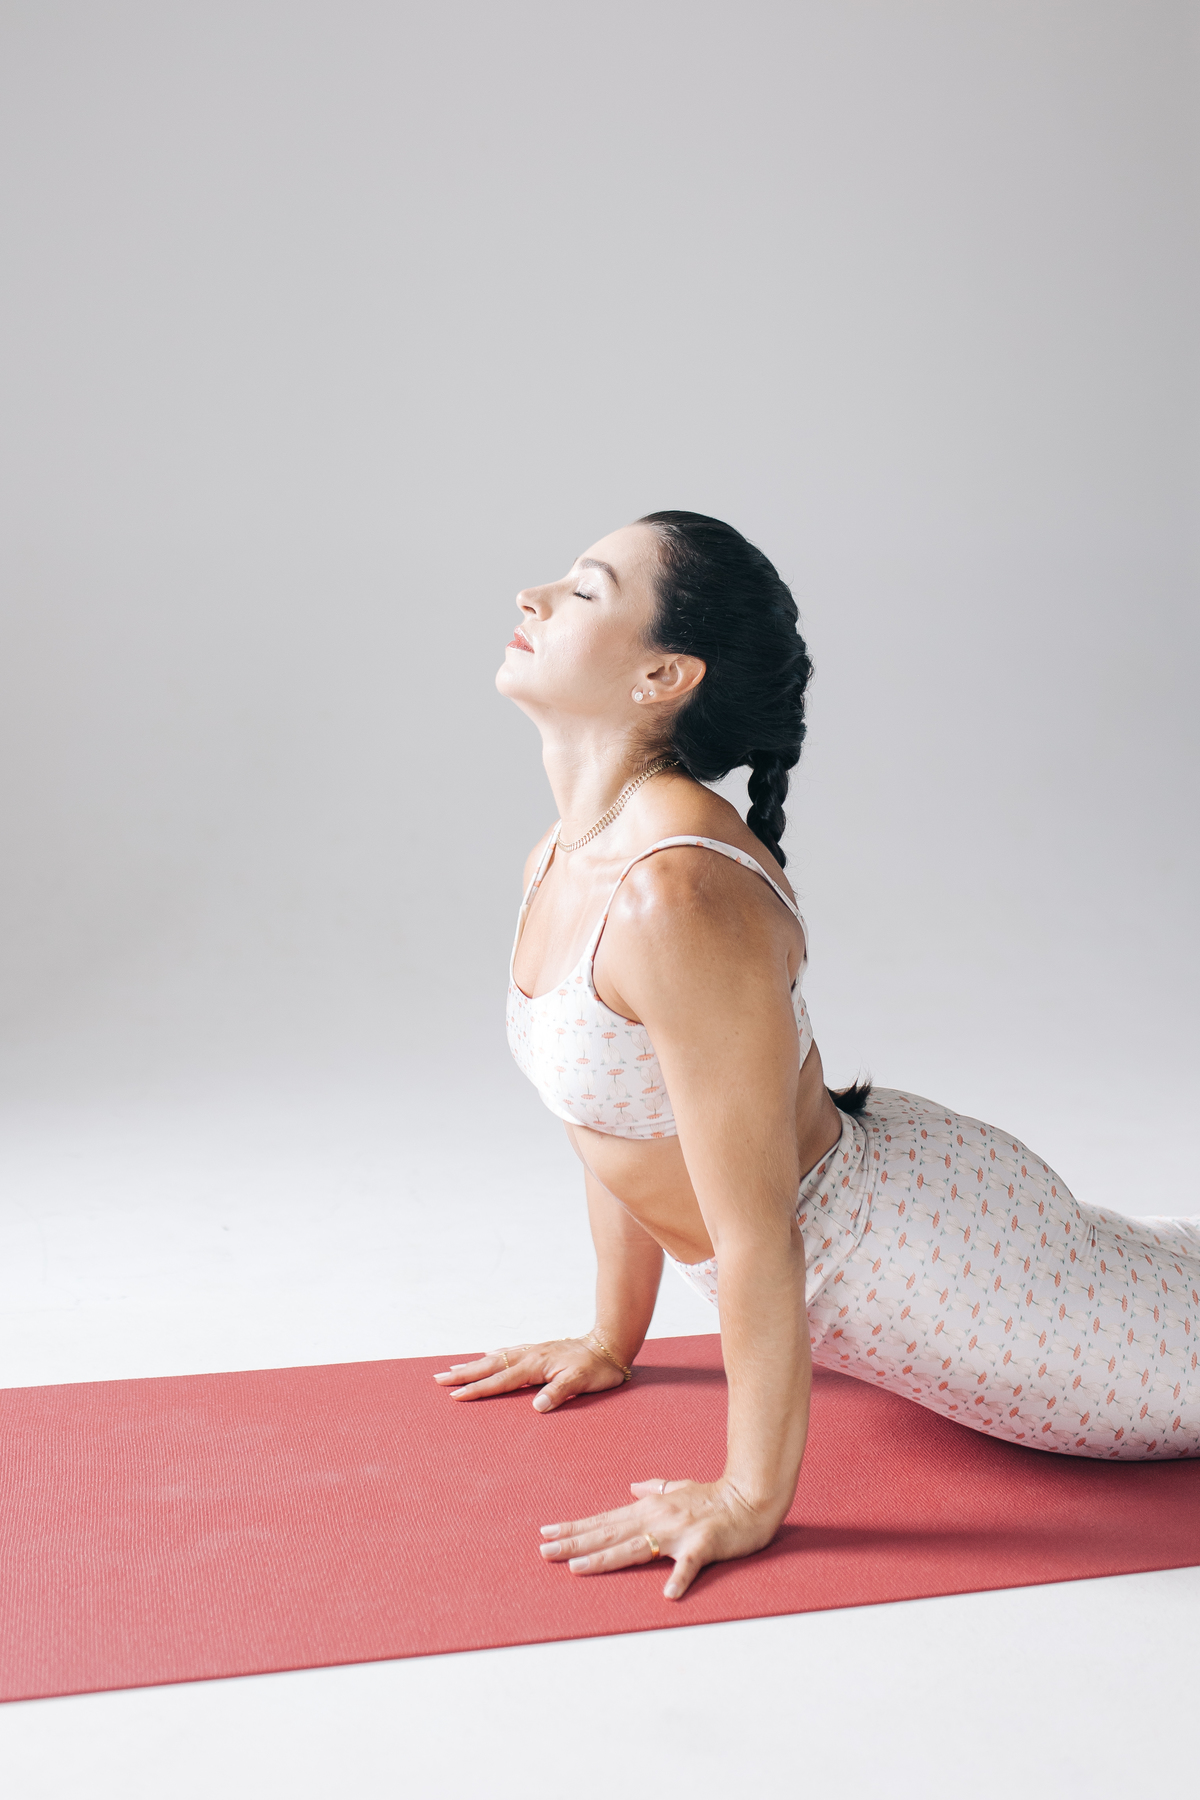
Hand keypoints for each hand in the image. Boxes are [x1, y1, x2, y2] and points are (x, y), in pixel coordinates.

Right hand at [433, 1338, 626, 1410]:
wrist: (610, 1345)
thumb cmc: (597, 1368)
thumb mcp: (582, 1382)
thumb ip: (559, 1393)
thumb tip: (537, 1406)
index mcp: (535, 1365)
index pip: (500, 1380)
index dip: (477, 1389)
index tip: (456, 1395)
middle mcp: (529, 1356)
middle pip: (490, 1366)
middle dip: (464, 1374)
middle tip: (438, 1379)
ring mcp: (533, 1352)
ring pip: (496, 1358)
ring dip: (474, 1364)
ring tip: (453, 1369)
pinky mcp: (539, 1351)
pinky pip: (508, 1353)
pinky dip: (492, 1357)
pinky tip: (488, 1356)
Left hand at [539, 1477, 781, 1599]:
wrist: (750, 1498)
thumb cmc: (714, 1497)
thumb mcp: (679, 1487)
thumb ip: (654, 1487)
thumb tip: (632, 1486)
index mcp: (649, 1508)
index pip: (604, 1519)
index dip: (575, 1527)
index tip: (546, 1532)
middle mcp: (656, 1517)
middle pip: (609, 1533)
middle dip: (575, 1543)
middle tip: (544, 1551)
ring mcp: (678, 1531)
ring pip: (635, 1547)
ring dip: (605, 1557)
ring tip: (577, 1567)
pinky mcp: (703, 1545)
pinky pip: (689, 1564)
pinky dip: (679, 1578)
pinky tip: (668, 1594)